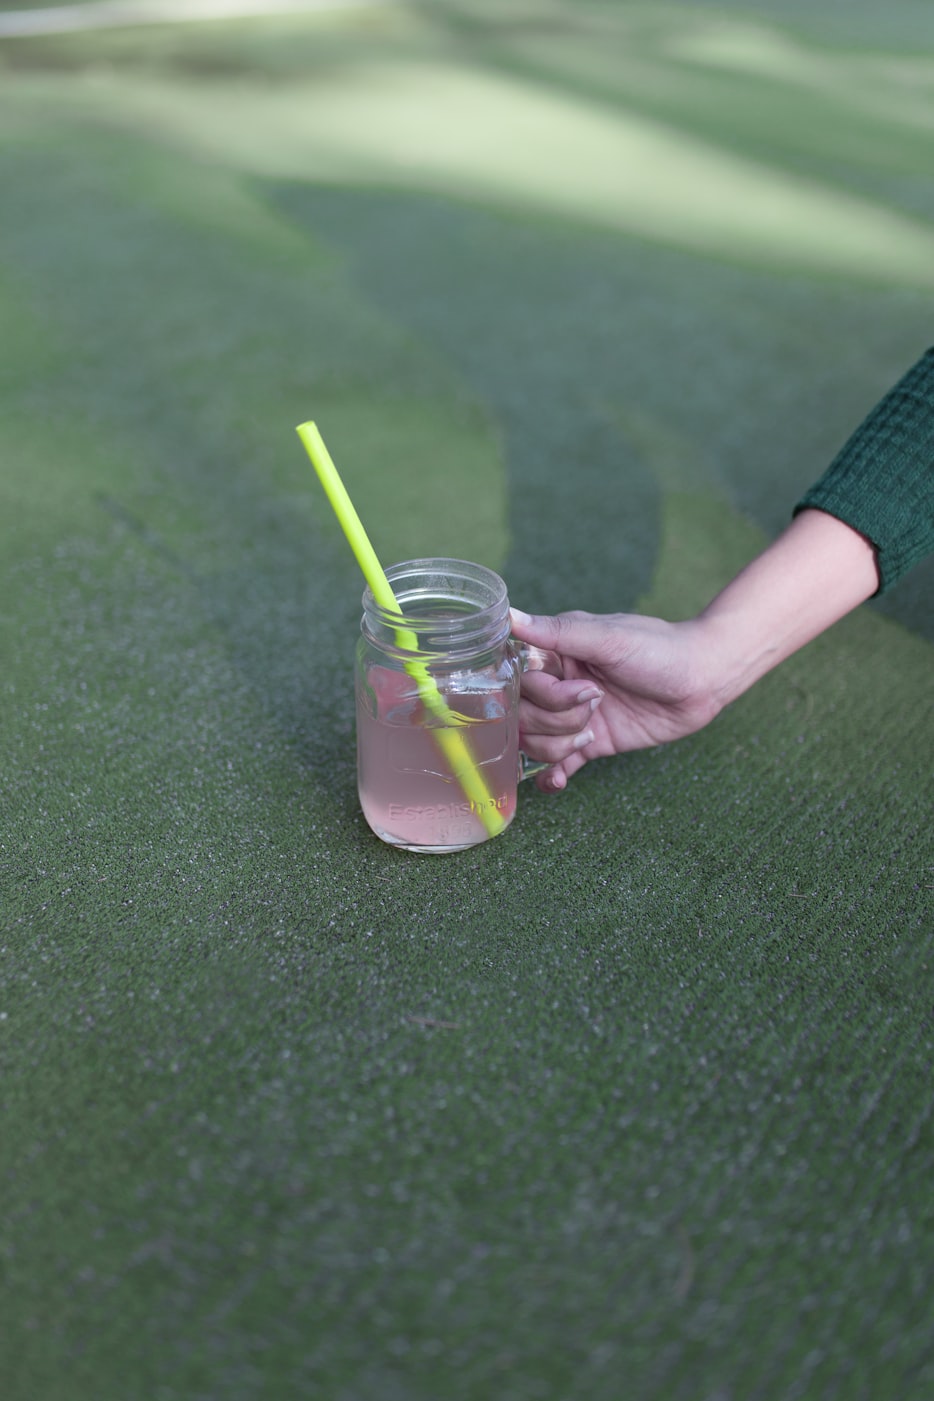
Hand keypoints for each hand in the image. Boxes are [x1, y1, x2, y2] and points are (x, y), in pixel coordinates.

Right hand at [510, 509, 878, 793]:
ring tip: (591, 733)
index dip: (544, 693)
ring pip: (538, 742)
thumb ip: (558, 632)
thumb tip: (509, 616)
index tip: (579, 689)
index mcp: (557, 653)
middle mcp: (560, 684)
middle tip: (596, 705)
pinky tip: (555, 784)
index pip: (520, 681)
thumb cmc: (659, 648)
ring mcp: (574, 715)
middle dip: (557, 719)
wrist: (704, 679)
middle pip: (525, 715)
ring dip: (560, 744)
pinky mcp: (592, 742)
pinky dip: (553, 776)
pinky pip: (559, 763)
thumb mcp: (609, 637)